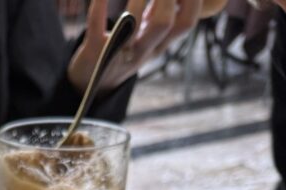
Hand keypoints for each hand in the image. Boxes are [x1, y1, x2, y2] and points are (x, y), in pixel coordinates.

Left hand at [68, 0, 203, 94]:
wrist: (93, 84)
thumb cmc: (126, 51)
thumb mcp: (151, 36)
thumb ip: (165, 14)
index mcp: (159, 44)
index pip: (186, 23)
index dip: (192, 0)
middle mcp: (143, 50)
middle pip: (163, 23)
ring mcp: (119, 52)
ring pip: (132, 27)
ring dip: (136, 0)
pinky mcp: (94, 51)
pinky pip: (96, 27)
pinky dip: (98, 7)